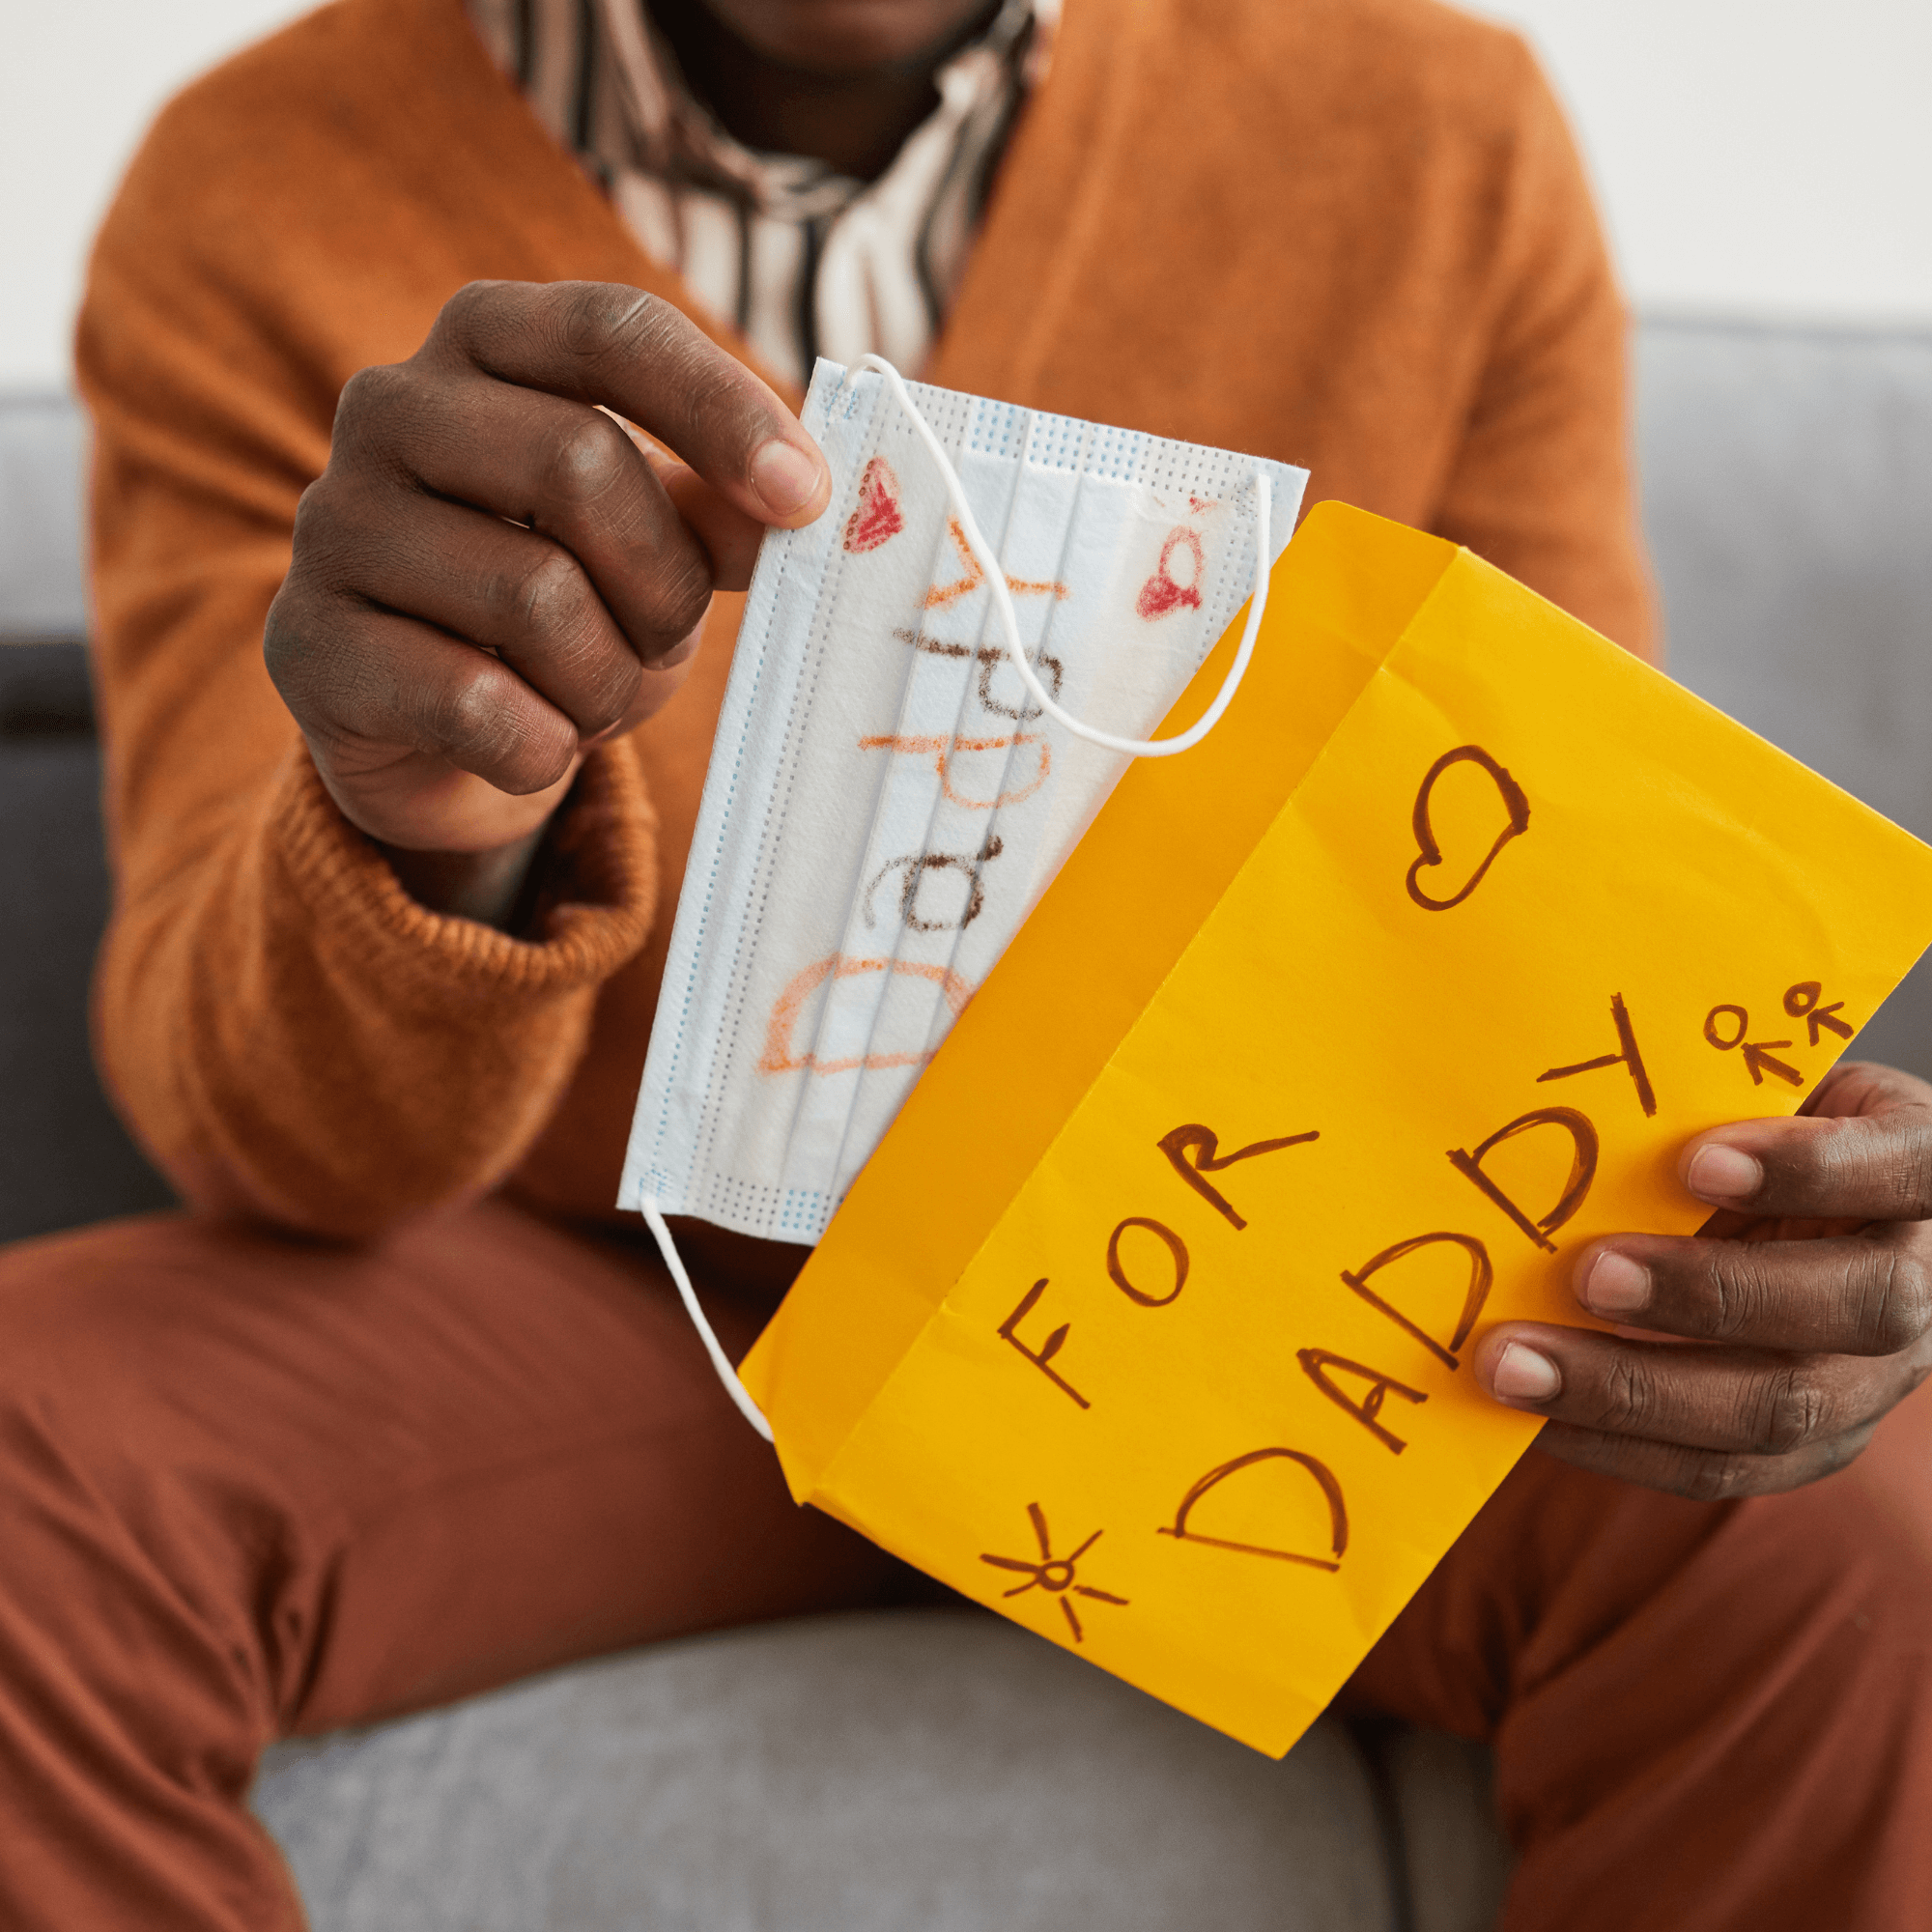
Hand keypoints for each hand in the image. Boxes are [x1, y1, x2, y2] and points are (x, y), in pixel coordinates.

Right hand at [264, 280, 828, 920]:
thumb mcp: (658, 546)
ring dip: (606, 681)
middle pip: (580, 464)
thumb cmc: (567, 609)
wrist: (439, 738)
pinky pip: (474, 703)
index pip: (611, 329)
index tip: (806, 497)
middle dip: (663, 581)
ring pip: (534, 595)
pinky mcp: (307, 643)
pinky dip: (542, 747)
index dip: (720, 408)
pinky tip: (534, 746)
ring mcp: (333, 522)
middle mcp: (390, 407)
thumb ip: (720, 510)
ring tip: (592, 698)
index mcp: (486, 342)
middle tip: (666, 639)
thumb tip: (796, 500)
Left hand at [1476, 1060, 1931, 1498]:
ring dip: (1634, 1391)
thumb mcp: (1763, 1095)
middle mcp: (1924, 1284)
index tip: (1695, 1161)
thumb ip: (1707, 1100)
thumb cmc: (1767, 1130)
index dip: (1812, 1170)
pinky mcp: (1817, 1445)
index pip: (1906, 1167)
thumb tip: (1580, 1112)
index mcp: (1924, 1173)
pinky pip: (1722, 1466)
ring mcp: (1876, 1379)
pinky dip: (1617, 1445)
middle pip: (1855, 1307)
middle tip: (1587, 1274)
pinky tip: (1532, 1417)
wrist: (1807, 1213)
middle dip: (1711, 1295)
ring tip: (1517, 1366)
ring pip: (1781, 1407)